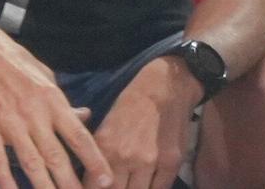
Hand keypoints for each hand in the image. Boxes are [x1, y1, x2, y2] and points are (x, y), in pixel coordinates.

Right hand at [0, 23, 112, 188]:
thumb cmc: (16, 64)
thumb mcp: (46, 77)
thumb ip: (63, 102)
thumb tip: (84, 117)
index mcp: (52, 101)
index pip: (78, 135)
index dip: (93, 158)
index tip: (106, 178)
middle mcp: (34, 115)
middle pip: (56, 155)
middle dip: (71, 182)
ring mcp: (10, 124)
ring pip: (31, 163)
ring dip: (44, 187)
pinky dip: (6, 181)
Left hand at [87, 56, 197, 188]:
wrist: (166, 86)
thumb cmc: (132, 104)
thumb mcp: (106, 127)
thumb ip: (100, 156)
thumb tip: (92, 182)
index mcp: (106, 147)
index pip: (93, 187)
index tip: (99, 187)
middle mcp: (126, 157)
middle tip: (116, 185)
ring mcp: (151, 162)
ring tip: (132, 184)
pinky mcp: (172, 163)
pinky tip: (149, 184)